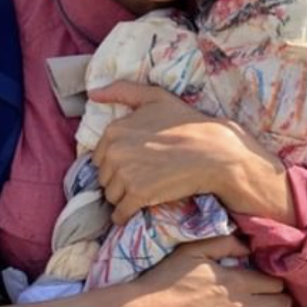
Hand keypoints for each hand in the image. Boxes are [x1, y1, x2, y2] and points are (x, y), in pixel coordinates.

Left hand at [89, 81, 294, 224]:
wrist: (213, 151)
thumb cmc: (186, 123)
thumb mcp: (155, 97)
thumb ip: (122, 91)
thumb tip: (93, 93)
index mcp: (114, 130)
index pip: (100, 156)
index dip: (116, 162)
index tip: (134, 163)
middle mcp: (115, 152)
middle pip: (104, 177)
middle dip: (118, 180)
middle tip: (142, 177)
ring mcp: (125, 174)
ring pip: (111, 195)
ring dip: (123, 198)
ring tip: (143, 191)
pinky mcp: (138, 195)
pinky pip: (120, 212)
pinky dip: (125, 215)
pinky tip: (133, 212)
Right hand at [113, 234, 294, 306]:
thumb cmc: (163, 281)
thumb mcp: (192, 251)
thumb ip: (224, 243)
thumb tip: (248, 245)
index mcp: (235, 281)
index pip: (272, 282)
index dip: (277, 282)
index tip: (276, 284)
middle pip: (278, 304)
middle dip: (284, 302)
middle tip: (283, 303)